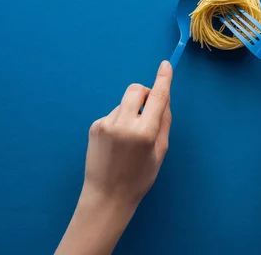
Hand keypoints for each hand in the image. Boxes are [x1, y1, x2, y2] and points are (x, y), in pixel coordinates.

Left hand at [83, 60, 172, 207]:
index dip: (163, 79)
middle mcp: (124, 123)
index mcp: (145, 132)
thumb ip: (163, 122)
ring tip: (128, 139)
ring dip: (131, 112)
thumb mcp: (160, 151)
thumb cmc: (139, 177)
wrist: (107, 196)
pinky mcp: (95, 126)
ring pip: (124, 103)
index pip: (157, 97)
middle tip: (147, 110)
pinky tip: (116, 143)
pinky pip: (113, 114)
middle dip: (144, 94)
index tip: (166, 65)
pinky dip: (118, 122)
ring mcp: (106, 124)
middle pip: (136, 90)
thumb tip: (164, 99)